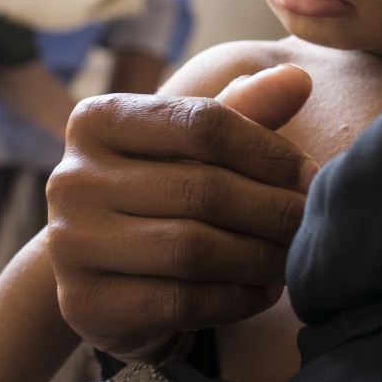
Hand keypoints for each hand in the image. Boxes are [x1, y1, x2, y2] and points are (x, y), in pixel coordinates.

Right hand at [47, 65, 316, 361]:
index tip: (310, 176)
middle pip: (201, 188)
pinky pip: (180, 302)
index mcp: (96, 120)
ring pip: (192, 249)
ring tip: (291, 258)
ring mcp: (71, 244)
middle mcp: (71, 178)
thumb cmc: (159, 190)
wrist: (101, 273)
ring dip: (258, 257)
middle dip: (272, 209)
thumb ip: (244, 109)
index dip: (268, 151)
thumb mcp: (192, 144)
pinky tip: (264, 291)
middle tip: (310, 224)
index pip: (202, 124)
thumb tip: (299, 78)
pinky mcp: (85, 304)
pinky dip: (235, 298)